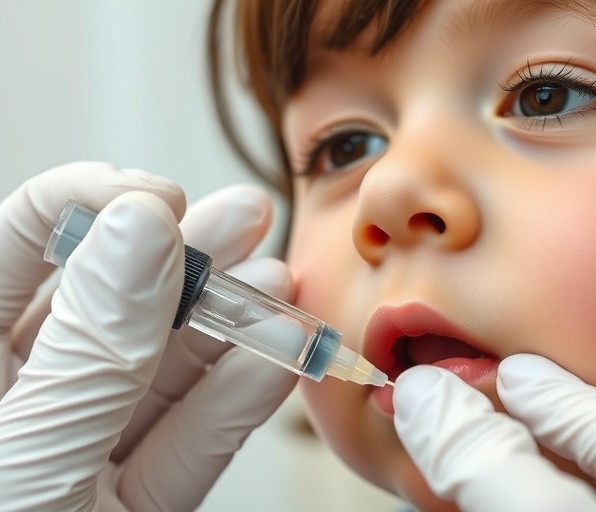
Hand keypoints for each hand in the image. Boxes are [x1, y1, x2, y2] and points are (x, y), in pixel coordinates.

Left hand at [0, 162, 298, 510]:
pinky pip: (185, 446)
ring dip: (229, 328)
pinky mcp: (128, 505)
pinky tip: (276, 363)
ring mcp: (79, 453)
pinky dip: (235, 406)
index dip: (96, 205)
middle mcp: (24, 397)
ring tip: (281, 287)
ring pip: (160, 373)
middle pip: (111, 302)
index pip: (20, 242)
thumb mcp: (28, 451)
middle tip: (249, 215)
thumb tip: (142, 228)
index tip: (166, 200)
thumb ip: (94, 344)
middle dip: (190, 256)